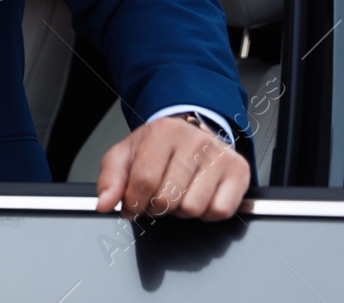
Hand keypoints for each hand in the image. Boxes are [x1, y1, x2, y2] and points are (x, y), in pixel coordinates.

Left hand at [95, 116, 249, 221]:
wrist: (190, 134)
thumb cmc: (157, 147)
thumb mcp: (126, 155)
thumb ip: (110, 179)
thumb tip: (104, 204)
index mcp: (164, 132)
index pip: (144, 180)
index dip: (133, 202)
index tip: (131, 206)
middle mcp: (195, 140)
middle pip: (168, 198)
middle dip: (156, 207)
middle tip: (157, 196)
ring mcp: (220, 155)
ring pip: (193, 208)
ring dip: (180, 211)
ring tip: (178, 193)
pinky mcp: (239, 171)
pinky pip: (219, 211)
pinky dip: (206, 212)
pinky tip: (198, 195)